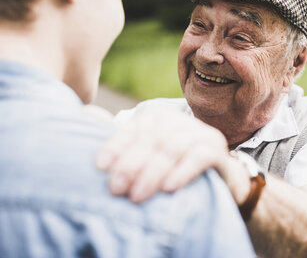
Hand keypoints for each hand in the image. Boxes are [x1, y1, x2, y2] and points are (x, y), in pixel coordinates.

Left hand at [95, 106, 232, 202]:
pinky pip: (200, 157)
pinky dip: (182, 172)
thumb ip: (122, 141)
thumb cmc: (170, 168)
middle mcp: (180, 121)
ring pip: (174, 148)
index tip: (100, 167)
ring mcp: (201, 133)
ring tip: (138, 196)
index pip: (135, 128)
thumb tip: (84, 114)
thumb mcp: (146, 155)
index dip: (117, 145)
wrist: (215, 178)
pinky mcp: (218, 149)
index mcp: (159, 117)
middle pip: (153, 139)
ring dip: (153, 172)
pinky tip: (168, 188)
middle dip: (132, 164)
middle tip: (117, 189)